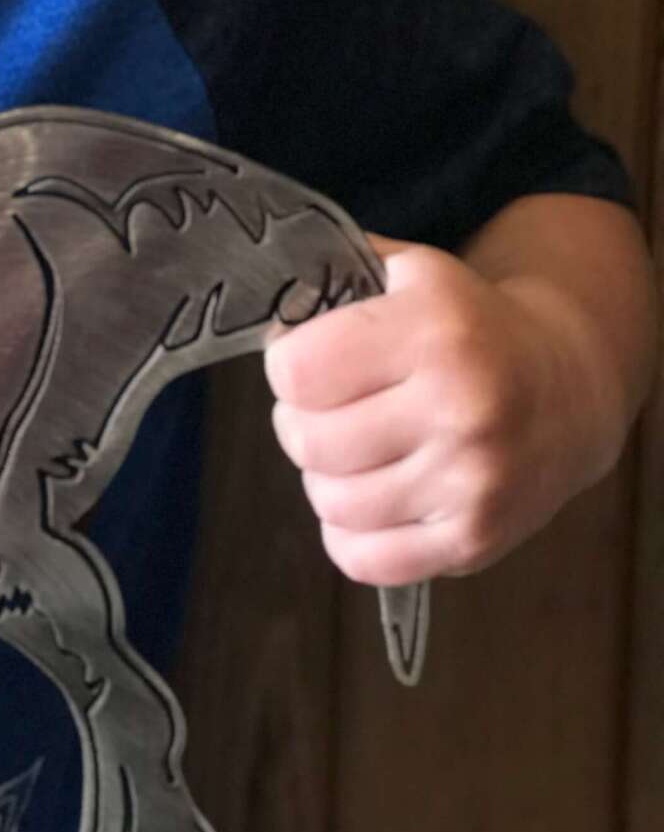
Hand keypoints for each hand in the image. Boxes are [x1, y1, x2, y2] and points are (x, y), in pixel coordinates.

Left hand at [265, 234, 610, 587]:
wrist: (568, 387)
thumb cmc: (467, 325)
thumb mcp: (409, 271)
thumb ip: (333, 273)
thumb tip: (262, 301)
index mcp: (434, 332)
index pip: (297, 372)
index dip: (286, 365)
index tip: (308, 360)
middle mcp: (460, 409)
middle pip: (308, 442)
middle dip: (299, 423)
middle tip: (325, 409)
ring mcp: (472, 483)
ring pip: (331, 504)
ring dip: (324, 479)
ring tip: (353, 451)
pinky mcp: (476, 539)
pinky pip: (367, 560)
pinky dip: (350, 535)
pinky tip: (372, 498)